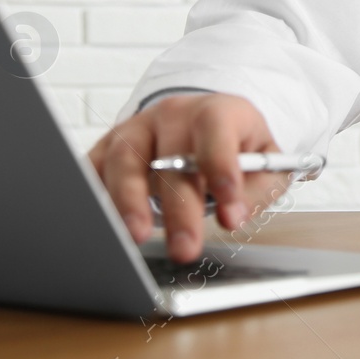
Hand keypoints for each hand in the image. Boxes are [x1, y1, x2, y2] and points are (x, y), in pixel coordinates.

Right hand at [88, 93, 290, 263]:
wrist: (207, 123)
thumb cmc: (237, 147)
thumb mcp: (266, 163)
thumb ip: (257, 189)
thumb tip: (233, 216)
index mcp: (217, 111)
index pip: (216, 129)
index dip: (221, 167)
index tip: (229, 207)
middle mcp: (172, 114)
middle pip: (169, 158)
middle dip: (178, 208)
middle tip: (185, 248)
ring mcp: (136, 129)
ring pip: (123, 161)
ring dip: (128, 202)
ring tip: (136, 237)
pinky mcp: (107, 147)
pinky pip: (94, 170)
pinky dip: (96, 196)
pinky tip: (103, 225)